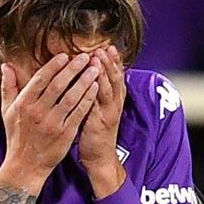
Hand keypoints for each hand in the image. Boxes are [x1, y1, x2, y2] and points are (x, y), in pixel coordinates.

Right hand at [0, 53, 99, 189]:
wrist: (25, 166)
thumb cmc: (16, 137)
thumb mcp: (7, 111)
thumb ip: (8, 87)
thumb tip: (6, 66)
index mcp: (24, 104)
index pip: (40, 79)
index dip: (54, 66)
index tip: (65, 56)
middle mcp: (38, 112)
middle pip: (58, 85)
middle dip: (73, 69)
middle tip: (86, 57)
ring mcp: (52, 124)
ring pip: (71, 97)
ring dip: (84, 81)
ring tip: (95, 69)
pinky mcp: (65, 134)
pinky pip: (79, 113)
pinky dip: (87, 99)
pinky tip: (95, 89)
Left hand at [79, 45, 127, 197]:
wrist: (99, 157)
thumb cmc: (94, 132)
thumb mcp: (97, 108)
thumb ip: (95, 92)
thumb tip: (87, 74)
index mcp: (114, 99)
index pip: (116, 76)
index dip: (114, 61)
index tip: (109, 46)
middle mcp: (114, 104)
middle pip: (115, 78)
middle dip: (109, 62)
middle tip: (103, 48)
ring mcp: (108, 113)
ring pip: (108, 89)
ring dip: (103, 73)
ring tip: (97, 59)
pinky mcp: (100, 122)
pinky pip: (98, 105)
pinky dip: (96, 92)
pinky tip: (91, 83)